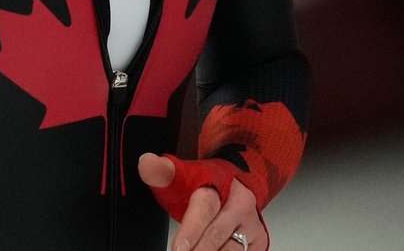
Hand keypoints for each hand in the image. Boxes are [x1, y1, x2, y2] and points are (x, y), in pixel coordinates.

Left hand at [139, 153, 267, 250]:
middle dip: (197, 250)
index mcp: (220, 188)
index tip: (178, 249)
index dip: (191, 231)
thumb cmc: (206, 185)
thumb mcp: (182, 174)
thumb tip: (145, 162)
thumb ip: (162, 172)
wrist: (237, 185)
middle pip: (216, 236)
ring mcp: (252, 227)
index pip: (204, 210)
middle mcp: (240, 207)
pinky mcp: (258, 243)